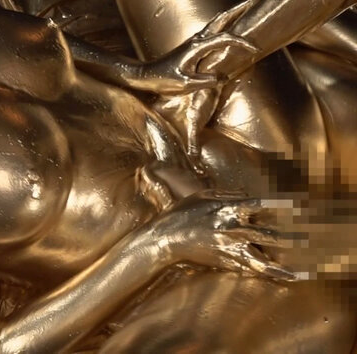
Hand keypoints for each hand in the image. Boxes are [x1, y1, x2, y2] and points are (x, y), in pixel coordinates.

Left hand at [128, 0, 259, 93]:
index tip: (256, 48)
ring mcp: (194, 40)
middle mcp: (197, 39)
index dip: (242, 42)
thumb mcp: (185, 84)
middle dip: (240, 8)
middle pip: (222, 19)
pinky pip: (213, 29)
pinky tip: (230, 24)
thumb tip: (223, 77)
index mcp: (197, 47)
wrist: (146, 75)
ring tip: (248, 5)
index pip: (225, 39)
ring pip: (217, 22)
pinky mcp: (193, 44)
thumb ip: (205, 81)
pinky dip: (225, 23)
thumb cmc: (164, 80)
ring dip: (233, 13)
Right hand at [143, 191, 296, 280]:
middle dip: (289, 238)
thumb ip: (226, 195)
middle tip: (306, 239)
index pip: (258, 206)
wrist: (165, 239)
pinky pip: (246, 269)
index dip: (278, 205)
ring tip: (298, 274)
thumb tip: (246, 195)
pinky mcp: (222, 262)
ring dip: (280, 268)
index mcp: (226, 210)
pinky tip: (275, 278)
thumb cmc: (181, 213)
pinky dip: (262, 274)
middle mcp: (231, 230)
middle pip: (267, 236)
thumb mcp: (201, 196)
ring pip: (260, 261)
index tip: (295, 205)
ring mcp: (228, 249)